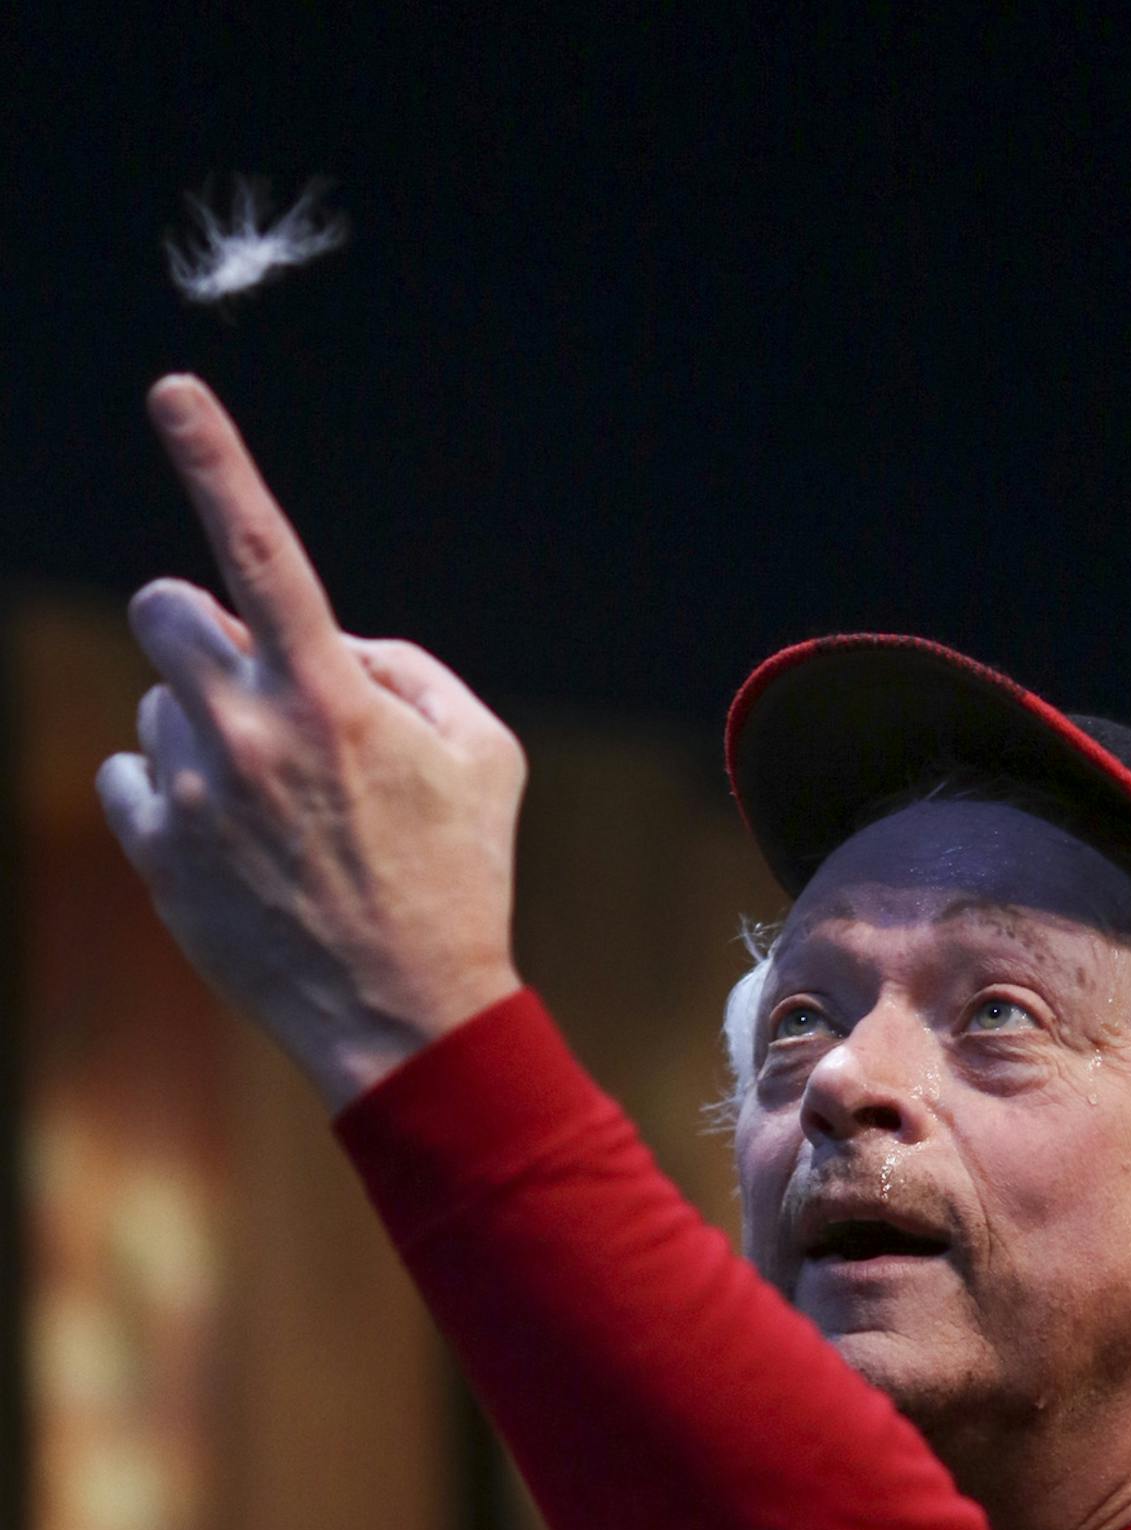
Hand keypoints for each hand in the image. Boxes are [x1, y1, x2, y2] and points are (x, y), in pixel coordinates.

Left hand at [97, 375, 526, 1111]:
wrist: (407, 1018)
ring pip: (152, 703)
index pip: (261, 550)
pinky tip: (230, 841)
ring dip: (200, 729)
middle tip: (247, 684)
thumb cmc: (459, 878)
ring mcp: (196, 798)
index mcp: (332, 695)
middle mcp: (250, 734)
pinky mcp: (159, 857)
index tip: (172, 392)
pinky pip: (126, 777)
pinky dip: (168, 794)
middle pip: (160, 611)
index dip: (216, 459)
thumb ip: (408, 667)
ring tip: (270, 804)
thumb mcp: (486, 755)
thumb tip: (334, 643)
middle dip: (194, 630)